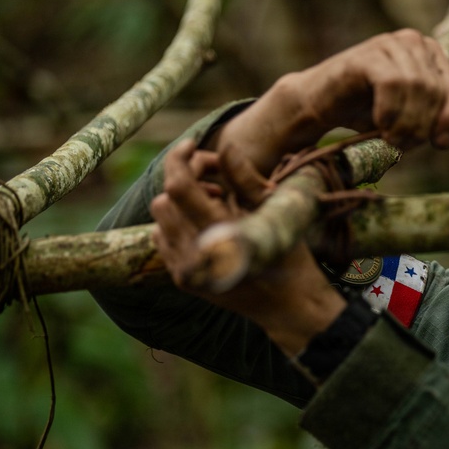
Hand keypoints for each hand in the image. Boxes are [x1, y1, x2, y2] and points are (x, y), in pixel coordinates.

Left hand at [151, 140, 345, 356]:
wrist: (287, 304)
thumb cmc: (288, 255)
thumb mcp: (273, 213)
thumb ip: (244, 178)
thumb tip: (225, 146)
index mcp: (220, 233)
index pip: (179, 186)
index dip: (180, 158)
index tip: (192, 145)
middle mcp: (196, 254)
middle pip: (166, 197)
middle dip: (187, 180)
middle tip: (218, 182)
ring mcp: (185, 269)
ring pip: (160, 217)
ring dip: (181, 203)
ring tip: (214, 204)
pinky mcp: (181, 279)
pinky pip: (161, 238)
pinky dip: (177, 224)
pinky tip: (205, 226)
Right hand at [213, 29, 448, 179]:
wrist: (317, 106)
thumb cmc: (364, 113)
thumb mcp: (407, 118)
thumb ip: (429, 120)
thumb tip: (445, 137)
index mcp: (429, 54)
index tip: (440, 144)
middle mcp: (413, 42)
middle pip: (435, 91)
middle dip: (422, 125)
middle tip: (403, 145)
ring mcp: (389, 44)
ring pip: (416, 88)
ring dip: (407, 122)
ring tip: (391, 139)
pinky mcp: (367, 55)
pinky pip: (392, 84)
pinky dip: (390, 111)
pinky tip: (380, 124)